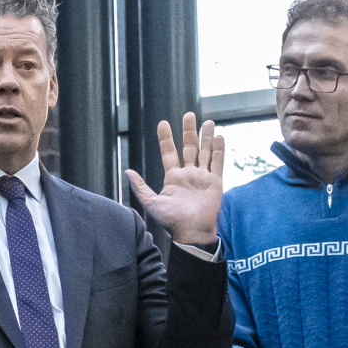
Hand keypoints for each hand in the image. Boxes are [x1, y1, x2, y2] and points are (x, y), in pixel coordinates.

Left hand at [124, 114, 224, 247]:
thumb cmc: (171, 221)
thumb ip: (141, 187)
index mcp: (173, 178)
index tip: (163, 123)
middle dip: (189, 131)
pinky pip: (218, 163)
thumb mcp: (152, 203)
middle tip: (189, 115)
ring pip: (205, 152)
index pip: (169, 153)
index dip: (166, 138)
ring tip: (208, 122)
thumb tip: (128, 171)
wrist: (192, 232)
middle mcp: (188, 175)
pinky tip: (220, 137)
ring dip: (207, 137)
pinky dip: (219, 150)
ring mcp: (203, 177)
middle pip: (189, 147)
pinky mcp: (215, 182)